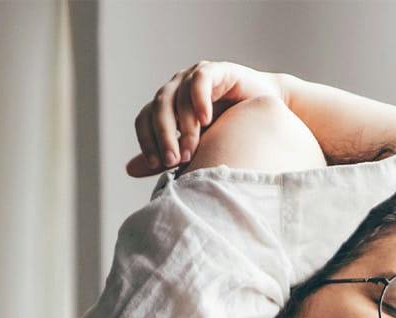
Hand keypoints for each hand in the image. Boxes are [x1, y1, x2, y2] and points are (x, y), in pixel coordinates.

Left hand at [125, 60, 287, 176]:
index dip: (146, 141)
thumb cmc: (229, 131)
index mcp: (167, 107)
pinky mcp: (217, 70)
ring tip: (192, 150)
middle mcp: (176, 89)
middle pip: (158, 108)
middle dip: (163, 137)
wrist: (266, 113)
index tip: (156, 164)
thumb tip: (129, 170)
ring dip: (183, 126)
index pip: (144, 119)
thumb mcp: (195, 148)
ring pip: (178, 98)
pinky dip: (199, 99)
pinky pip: (200, 80)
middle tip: (173, 161)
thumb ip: (166, 156)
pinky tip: (206, 120)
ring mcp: (194, 77)